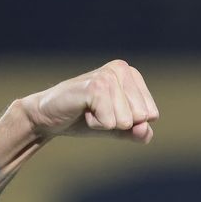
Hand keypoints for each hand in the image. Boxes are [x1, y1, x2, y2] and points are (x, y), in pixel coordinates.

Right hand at [20, 60, 159, 142]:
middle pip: (141, 117)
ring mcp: (107, 76)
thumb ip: (139, 132)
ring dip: (105, 123)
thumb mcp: (118, 129)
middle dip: (118, 123)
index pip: (152, 114)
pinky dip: (96, 124)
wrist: (49, 118)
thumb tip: (145, 129)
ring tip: (89, 111)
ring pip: (125, 120)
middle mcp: (121, 69)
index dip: (130, 122)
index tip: (108, 112)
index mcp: (131, 74)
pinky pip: (109, 122)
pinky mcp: (94, 87)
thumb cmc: (85, 119)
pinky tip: (83, 112)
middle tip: (97, 112)